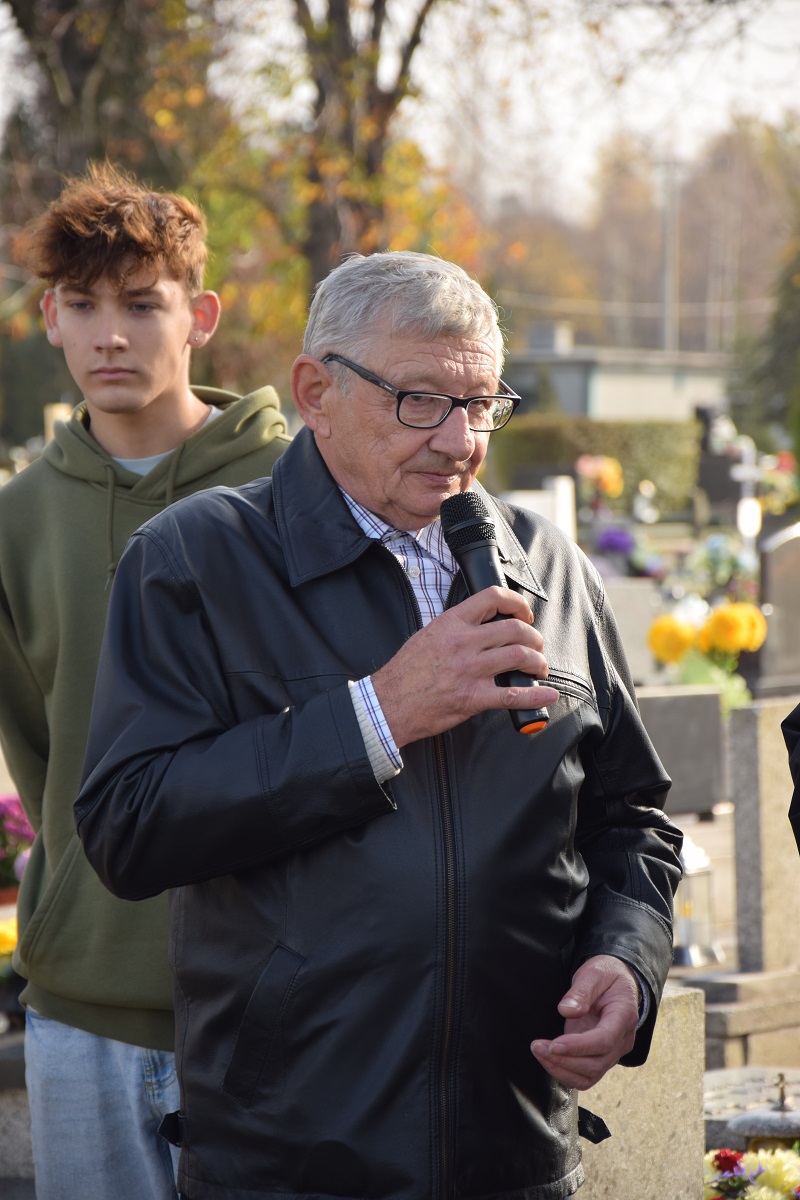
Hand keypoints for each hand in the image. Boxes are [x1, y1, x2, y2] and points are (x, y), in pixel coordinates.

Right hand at [371, 586, 558, 747]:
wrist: (388, 703)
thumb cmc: (405, 673)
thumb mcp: (427, 635)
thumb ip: (456, 628)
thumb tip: (482, 626)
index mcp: (452, 623)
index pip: (493, 598)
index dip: (517, 603)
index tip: (524, 614)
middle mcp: (463, 643)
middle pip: (515, 630)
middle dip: (534, 637)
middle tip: (536, 646)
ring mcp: (470, 670)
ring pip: (520, 656)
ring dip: (538, 662)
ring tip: (539, 668)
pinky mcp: (473, 697)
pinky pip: (513, 695)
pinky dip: (536, 695)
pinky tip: (547, 694)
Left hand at [530, 955, 640, 1090]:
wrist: (617, 982)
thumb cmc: (606, 975)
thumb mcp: (594, 973)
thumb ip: (582, 990)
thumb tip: (566, 1010)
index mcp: (624, 1017)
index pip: (604, 1040)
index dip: (579, 1046)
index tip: (554, 1044)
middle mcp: (622, 1040)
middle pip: (595, 1064)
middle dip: (563, 1060)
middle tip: (537, 1046)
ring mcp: (613, 1052)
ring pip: (589, 1075)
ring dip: (561, 1069)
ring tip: (538, 1052)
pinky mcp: (600, 1057)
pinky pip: (584, 1076)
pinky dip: (565, 1072)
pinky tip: (548, 1058)